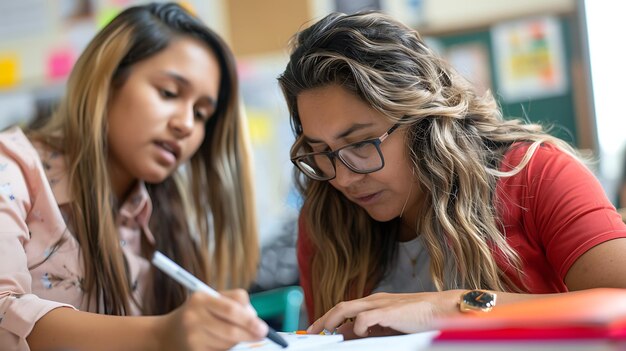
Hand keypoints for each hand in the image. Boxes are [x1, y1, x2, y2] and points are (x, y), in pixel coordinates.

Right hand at [158, 289, 267, 350]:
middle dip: (250, 333)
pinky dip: (228, 349)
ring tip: (237, 337)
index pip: (231, 308)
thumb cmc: (197, 314)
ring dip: (238, 342)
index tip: (262, 325)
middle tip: (262, 334)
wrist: (166, 334)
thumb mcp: (210, 300)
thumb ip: (234, 303)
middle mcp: (193, 317)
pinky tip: (224, 344)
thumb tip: (255, 319)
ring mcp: (192, 337)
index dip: (250, 318)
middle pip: (231, 329)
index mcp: (200, 299)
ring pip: (227, 343)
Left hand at [307, 290, 461, 338]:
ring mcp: (380, 304)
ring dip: (331, 321)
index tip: (318, 330)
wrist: (444, 310)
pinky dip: (356, 327)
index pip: (345, 309)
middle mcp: (374, 300)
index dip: (329, 319)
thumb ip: (374, 329)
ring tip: (321, 333)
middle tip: (311, 332)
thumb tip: (352, 335)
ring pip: (346, 309)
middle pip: (340, 307)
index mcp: (375, 303)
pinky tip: (355, 334)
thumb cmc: (422, 319)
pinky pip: (364, 319)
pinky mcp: (388, 312)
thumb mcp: (392, 325)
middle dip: (323, 320)